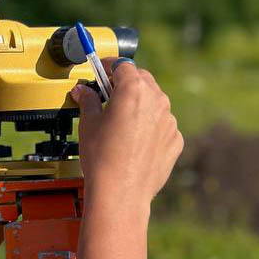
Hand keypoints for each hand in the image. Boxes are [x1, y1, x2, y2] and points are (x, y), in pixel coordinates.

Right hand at [69, 59, 183, 203]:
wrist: (121, 193)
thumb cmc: (102, 158)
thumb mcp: (88, 124)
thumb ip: (88, 101)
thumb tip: (83, 91)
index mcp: (133, 90)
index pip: (123, 65)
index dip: (109, 65)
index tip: (101, 70)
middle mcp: (156, 101)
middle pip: (142, 80)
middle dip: (125, 83)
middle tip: (108, 93)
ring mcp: (169, 121)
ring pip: (154, 102)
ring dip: (140, 104)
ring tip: (121, 121)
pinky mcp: (175, 140)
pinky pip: (162, 125)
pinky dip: (150, 126)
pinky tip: (134, 141)